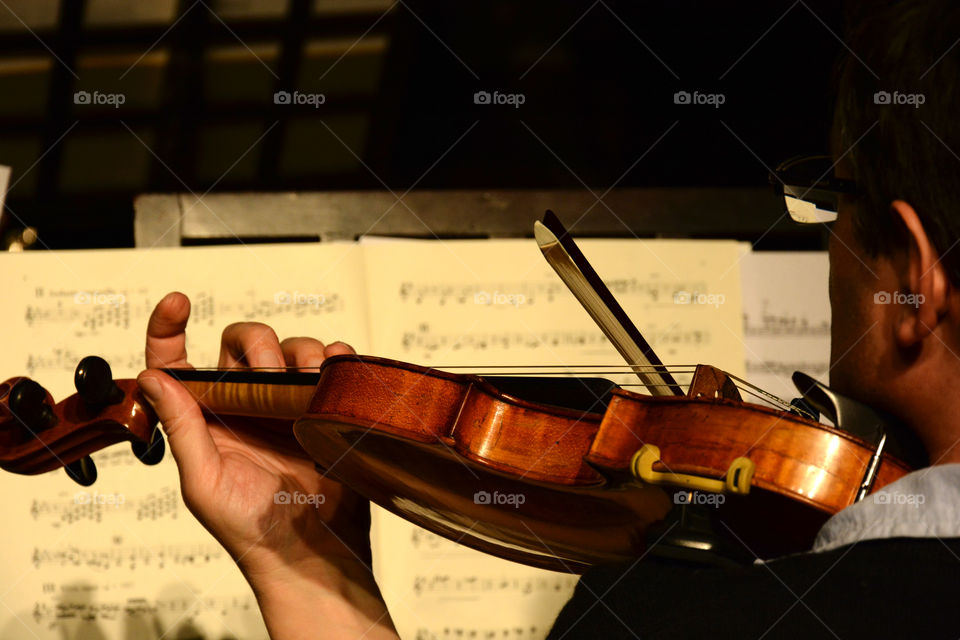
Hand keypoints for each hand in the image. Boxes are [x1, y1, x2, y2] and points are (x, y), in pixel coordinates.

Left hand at [137, 292, 396, 638]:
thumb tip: (152, 378)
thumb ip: (181, 427)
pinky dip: (335, 358)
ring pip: (291, 346)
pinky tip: (331, 377)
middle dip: (256, 344)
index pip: (177, 361)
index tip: (178, 303)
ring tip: (306, 386)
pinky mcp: (325, 404)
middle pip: (243, 342)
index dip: (169, 328)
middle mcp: (245, 403)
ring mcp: (287, 402)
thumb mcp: (203, 481)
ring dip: (299, 354)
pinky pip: (332, 361)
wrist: (312, 549)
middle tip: (270, 373)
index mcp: (206, 417)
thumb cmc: (252, 527)